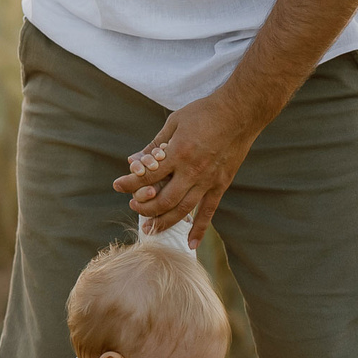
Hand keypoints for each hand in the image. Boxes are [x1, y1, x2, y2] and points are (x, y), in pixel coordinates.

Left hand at [111, 90, 263, 247]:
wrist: (240, 112)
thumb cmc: (204, 113)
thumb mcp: (174, 122)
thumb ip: (154, 144)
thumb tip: (133, 160)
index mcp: (178, 153)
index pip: (147, 176)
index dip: (129, 183)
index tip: (117, 186)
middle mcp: (193, 171)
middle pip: (163, 200)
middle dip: (144, 207)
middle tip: (133, 207)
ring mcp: (208, 180)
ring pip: (183, 210)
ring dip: (164, 222)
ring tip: (150, 229)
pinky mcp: (221, 184)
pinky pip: (209, 211)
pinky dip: (199, 229)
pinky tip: (190, 244)